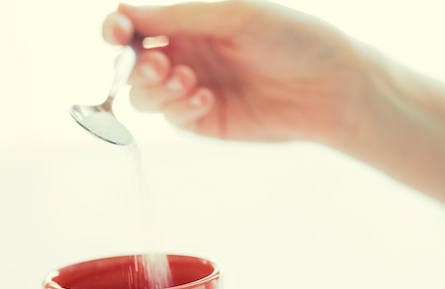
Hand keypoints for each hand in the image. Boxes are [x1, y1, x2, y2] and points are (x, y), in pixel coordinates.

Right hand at [102, 1, 364, 142]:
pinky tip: (206, 99)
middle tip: (159, 65)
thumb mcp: (234, 16)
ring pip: (145, 96)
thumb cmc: (290, 38)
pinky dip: (180, 108)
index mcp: (190, 25)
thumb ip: (178, 17)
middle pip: (133, 65)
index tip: (116, 32)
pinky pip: (172, 118)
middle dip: (137, 66)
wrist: (328, 87)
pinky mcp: (202, 121)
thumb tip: (123, 10)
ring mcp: (191, 91)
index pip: (137, 26)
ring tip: (188, 81)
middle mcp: (185, 56)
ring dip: (156, 89)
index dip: (118, 29)